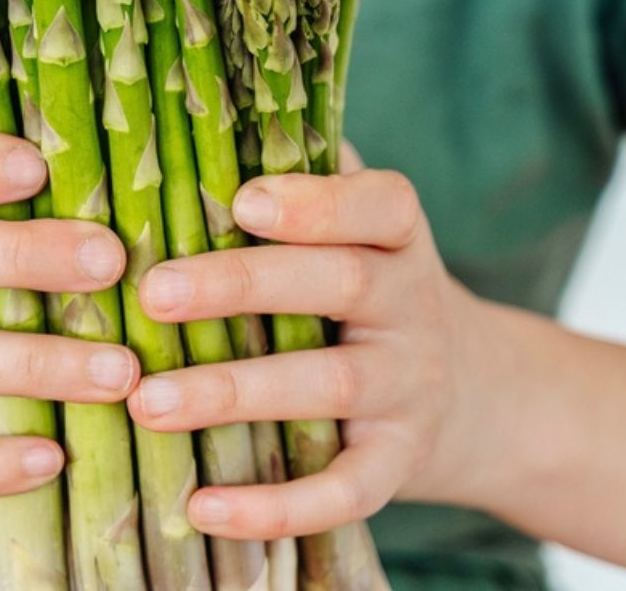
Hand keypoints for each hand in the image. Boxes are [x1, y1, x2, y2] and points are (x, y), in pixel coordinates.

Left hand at [126, 163, 483, 539]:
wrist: (476, 396)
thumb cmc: (367, 290)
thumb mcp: (358, 232)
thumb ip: (304, 181)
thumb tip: (195, 117)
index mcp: (397, 237)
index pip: (379, 205)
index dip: (317, 201)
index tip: (243, 200)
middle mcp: (412, 305)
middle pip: (338, 284)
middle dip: (242, 287)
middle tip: (152, 293)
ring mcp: (410, 388)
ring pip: (330, 385)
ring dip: (235, 393)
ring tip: (148, 403)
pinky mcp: (398, 465)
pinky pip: (344, 490)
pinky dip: (276, 506)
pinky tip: (202, 508)